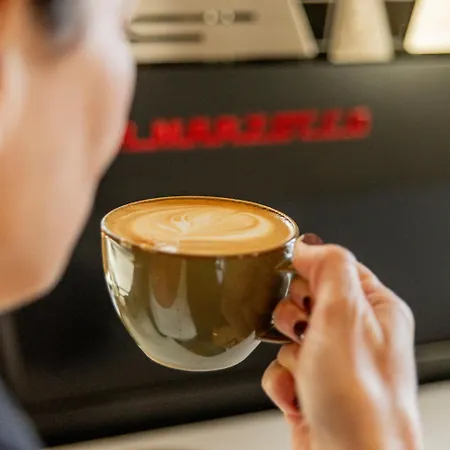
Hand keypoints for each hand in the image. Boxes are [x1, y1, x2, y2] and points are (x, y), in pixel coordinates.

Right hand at [262, 238, 422, 449]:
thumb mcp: (345, 314)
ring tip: (306, 372)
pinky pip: (280, 368)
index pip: (334, 267)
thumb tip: (307, 245)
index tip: (298, 287)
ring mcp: (333, 364)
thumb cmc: (361, 402)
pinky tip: (298, 395)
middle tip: (304, 332)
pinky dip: (282, 382)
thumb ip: (329, 267)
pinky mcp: (312, 389)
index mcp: (375, 309)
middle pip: (304, 301)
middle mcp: (356, 335)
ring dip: (288, 355)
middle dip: (294, 319)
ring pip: (287, 336)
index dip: (310, 274)